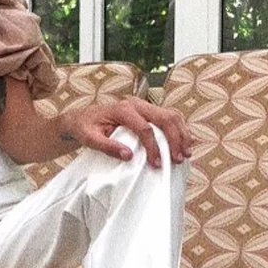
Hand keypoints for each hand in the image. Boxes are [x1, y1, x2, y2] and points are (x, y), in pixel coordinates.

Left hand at [59, 97, 191, 167]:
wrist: (81, 118)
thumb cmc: (85, 128)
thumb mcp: (90, 139)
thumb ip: (108, 147)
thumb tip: (128, 155)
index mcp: (122, 109)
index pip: (145, 128)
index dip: (153, 147)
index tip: (156, 164)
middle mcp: (136, 104)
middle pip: (165, 118)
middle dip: (175, 139)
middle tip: (178, 159)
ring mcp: (143, 105)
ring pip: (171, 115)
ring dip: (182, 134)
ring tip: (186, 153)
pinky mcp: (147, 111)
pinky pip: (169, 117)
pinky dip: (179, 129)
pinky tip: (184, 144)